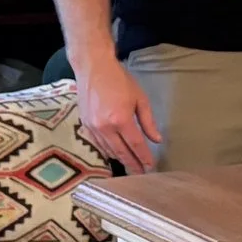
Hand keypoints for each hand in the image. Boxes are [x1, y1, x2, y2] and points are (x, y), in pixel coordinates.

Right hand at [76, 57, 162, 172]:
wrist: (93, 68)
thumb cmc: (120, 80)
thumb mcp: (140, 99)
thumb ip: (148, 122)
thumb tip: (156, 140)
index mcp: (121, 120)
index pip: (136, 145)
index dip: (145, 158)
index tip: (151, 167)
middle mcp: (105, 127)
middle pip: (122, 153)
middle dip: (133, 164)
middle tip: (141, 174)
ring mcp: (93, 127)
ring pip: (108, 151)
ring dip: (120, 160)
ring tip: (130, 167)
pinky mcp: (85, 125)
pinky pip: (97, 144)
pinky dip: (107, 151)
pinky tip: (115, 155)